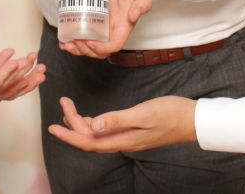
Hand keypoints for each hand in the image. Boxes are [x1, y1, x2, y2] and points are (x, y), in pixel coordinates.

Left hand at [48, 96, 196, 152]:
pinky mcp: (132, 132)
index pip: (88, 141)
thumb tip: (93, 126)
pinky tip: (90, 117)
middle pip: (89, 139)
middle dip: (71, 124)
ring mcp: (128, 138)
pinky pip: (106, 132)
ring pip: (96, 136)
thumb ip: (118, 120)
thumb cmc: (170, 114)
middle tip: (63, 102)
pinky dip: (93, 124)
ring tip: (69, 107)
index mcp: (123, 139)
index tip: (52, 125)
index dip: (68, 135)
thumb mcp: (143, 114)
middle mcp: (122, 142)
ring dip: (80, 124)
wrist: (192, 119)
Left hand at [60, 0, 152, 57]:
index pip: (114, 45)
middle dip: (85, 49)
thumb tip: (134, 16)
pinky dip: (72, 36)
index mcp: (124, 24)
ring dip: (76, 47)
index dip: (101, 48)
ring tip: (66, 41)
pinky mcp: (90, 12)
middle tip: (73, 41)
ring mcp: (100, 20)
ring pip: (88, 42)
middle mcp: (112, 25)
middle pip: (98, 48)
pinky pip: (81, 30)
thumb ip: (143, 1)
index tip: (89, 41)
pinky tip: (64, 35)